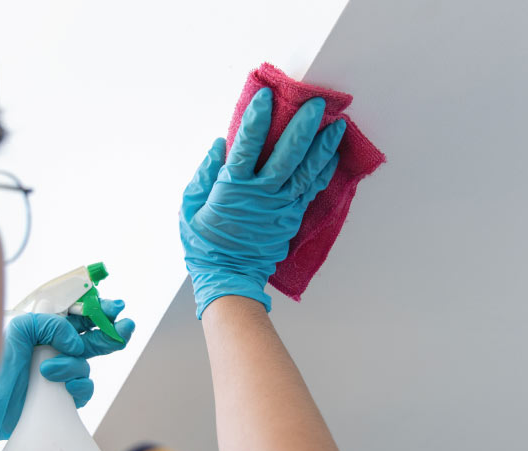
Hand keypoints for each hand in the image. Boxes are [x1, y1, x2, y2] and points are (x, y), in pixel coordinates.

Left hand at [0, 300, 134, 450]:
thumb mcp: (17, 332)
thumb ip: (48, 323)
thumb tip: (75, 340)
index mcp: (44, 330)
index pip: (78, 314)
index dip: (98, 309)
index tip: (114, 308)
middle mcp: (55, 349)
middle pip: (92, 336)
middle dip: (110, 331)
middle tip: (124, 327)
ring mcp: (61, 373)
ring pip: (87, 363)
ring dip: (73, 365)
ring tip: (48, 370)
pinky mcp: (64, 396)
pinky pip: (85, 387)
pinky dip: (77, 385)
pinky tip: (61, 386)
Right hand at [179, 87, 345, 317]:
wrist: (228, 278)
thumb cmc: (204, 244)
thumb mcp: (189, 207)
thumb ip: (204, 174)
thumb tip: (220, 146)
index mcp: (233, 188)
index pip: (248, 144)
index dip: (258, 117)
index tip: (267, 95)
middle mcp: (261, 194)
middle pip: (287, 154)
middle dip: (303, 126)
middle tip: (317, 104)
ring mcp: (280, 206)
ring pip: (307, 171)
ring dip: (322, 146)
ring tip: (337, 124)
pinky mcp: (291, 218)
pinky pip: (311, 190)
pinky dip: (323, 171)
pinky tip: (332, 155)